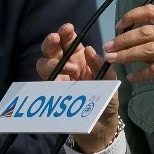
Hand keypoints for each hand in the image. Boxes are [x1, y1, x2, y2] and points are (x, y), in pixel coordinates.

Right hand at [38, 23, 118, 153]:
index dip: (66, 33)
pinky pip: (45, 84)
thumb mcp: (110, 80)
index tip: (68, 28)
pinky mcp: (53, 95)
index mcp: (80, 59)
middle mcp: (66, 66)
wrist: (101, 125)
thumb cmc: (106, 99)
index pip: (69, 41)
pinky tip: (64, 81)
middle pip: (51, 49)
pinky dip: (52, 79)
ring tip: (71, 69)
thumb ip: (102, 66)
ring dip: (52, 62)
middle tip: (56, 39)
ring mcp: (58, 80)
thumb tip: (90, 50)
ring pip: (43, 64)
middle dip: (51, 42)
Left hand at [106, 5, 153, 110]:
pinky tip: (132, 77)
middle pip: (147, 31)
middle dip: (124, 39)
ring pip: (149, 50)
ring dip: (128, 55)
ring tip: (114, 60)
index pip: (152, 11)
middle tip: (109, 48)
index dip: (132, 16)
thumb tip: (135, 43)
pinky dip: (141, 74)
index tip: (118, 26)